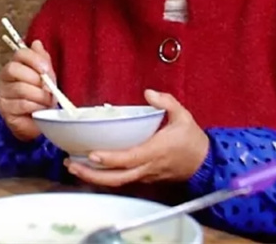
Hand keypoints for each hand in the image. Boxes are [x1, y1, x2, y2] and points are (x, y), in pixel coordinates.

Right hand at [0, 39, 55, 140]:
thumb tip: (37, 43)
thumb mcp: (45, 76)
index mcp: (14, 65)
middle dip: (36, 79)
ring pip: (20, 88)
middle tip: (49, 89)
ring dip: (39, 96)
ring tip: (47, 102)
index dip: (34, 59)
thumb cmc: (39, 97)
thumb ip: (42, 60)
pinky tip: (40, 110)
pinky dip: (35, 106)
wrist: (35, 122)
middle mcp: (3, 78)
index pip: (19, 54)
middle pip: (14, 69)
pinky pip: (22, 104)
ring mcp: (1, 94)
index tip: (47, 70)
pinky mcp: (4, 110)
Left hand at [65, 90, 208, 186]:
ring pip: (116, 182)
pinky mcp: (143, 177)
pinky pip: (121, 180)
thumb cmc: (192, 140)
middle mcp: (147, 167)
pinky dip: (103, 176)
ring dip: (94, 177)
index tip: (92, 154)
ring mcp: (144, 175)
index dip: (110, 159)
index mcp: (155, 151)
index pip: (129, 158)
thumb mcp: (184, 116)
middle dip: (92, 174)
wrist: (205, 163)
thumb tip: (149, 93)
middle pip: (117, 177)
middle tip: (70, 164)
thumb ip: (166, 102)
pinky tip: (89, 167)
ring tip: (73, 166)